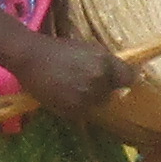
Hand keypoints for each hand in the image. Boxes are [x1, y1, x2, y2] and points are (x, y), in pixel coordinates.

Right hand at [6, 30, 136, 121]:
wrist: (30, 57)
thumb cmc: (58, 49)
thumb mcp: (88, 49)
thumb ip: (105, 62)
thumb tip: (123, 74)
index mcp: (105, 63)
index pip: (130, 78)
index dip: (125, 80)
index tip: (120, 81)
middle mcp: (99, 80)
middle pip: (112, 94)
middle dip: (103, 90)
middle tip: (86, 82)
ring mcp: (86, 97)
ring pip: (97, 104)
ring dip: (89, 99)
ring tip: (72, 89)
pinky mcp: (73, 109)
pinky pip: (83, 112)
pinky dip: (76, 106)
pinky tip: (64, 95)